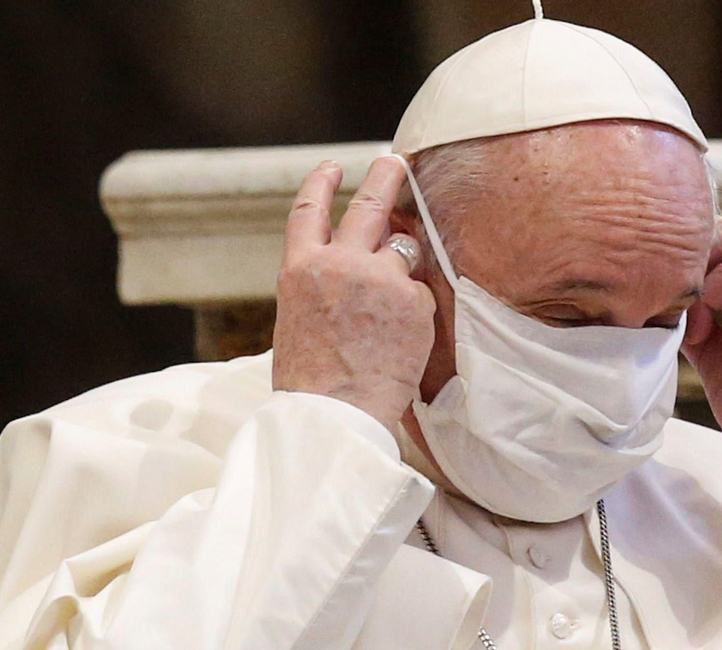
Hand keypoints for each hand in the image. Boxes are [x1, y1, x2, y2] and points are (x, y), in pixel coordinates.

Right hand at [271, 156, 435, 425]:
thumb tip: (358, 270)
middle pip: (370, 205)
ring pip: (404, 254)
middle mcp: (339, 262)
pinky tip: (400, 344)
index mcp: (300, 268)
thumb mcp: (299, 321)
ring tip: (395, 309)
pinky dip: (416, 315)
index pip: (310, 211)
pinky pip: (422, 296)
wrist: (333, 414)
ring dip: (404, 272)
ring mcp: (379, 277)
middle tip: (396, 163)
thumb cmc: (313, 383)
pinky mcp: (413, 299)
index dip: (321, 183)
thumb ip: (325, 286)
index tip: (333, 168)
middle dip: (386, 177)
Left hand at [682, 217, 721, 482]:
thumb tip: (661, 300)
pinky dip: (713, 290)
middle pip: (721, 233)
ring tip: (689, 321)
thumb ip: (692, 319)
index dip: (685, 261)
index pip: (718, 244)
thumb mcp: (710, 350)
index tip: (661, 296)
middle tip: (668, 299)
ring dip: (696, 277)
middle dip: (687, 262)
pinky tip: (704, 326)